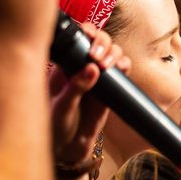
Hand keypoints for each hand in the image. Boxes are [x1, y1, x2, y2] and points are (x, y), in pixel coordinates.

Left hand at [50, 23, 130, 164]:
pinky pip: (122, 71)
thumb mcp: (61, 107)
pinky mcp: (111, 88)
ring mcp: (98, 76)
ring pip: (113, 52)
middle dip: (101, 41)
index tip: (87, 35)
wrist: (68, 148)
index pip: (77, 38)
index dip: (86, 31)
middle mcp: (82, 65)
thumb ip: (75, 88)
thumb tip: (92, 68)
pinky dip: (124, 66)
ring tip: (106, 66)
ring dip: (113, 52)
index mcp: (64, 64)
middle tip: (96, 57)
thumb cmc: (55, 125)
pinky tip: (121, 70)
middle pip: (99, 39)